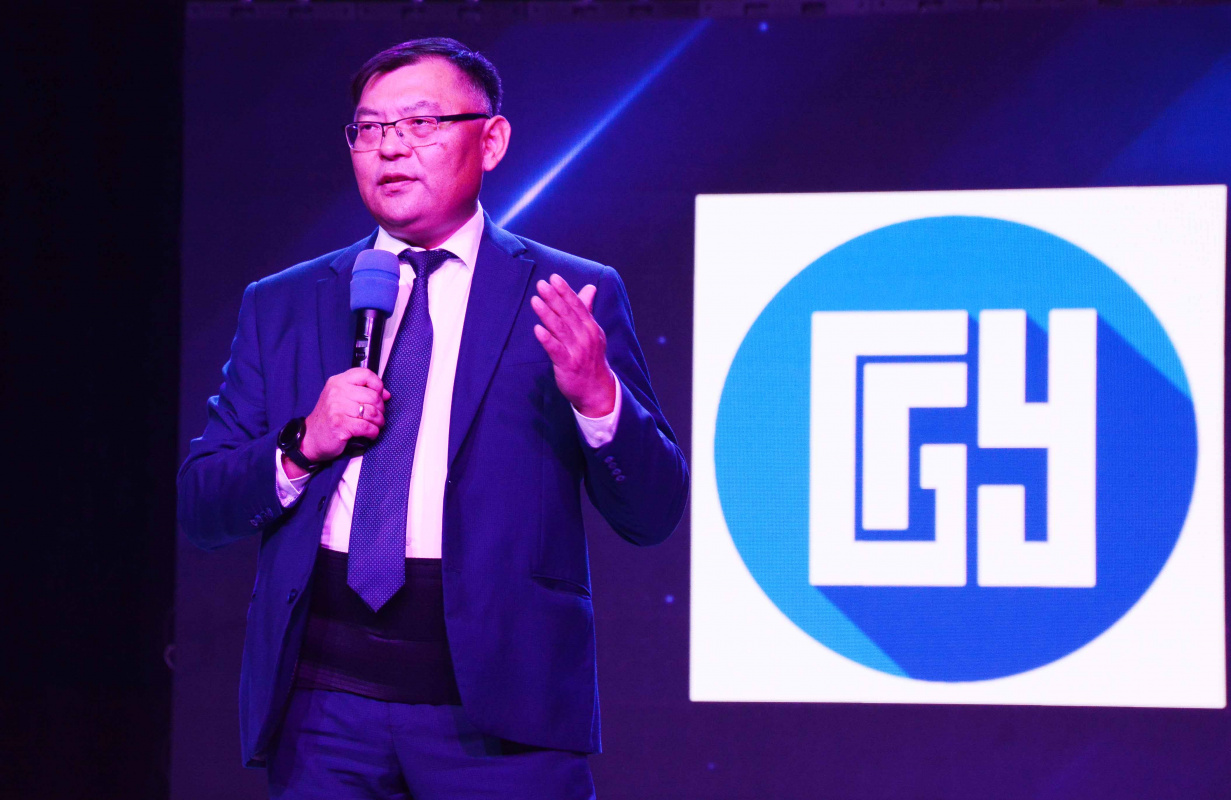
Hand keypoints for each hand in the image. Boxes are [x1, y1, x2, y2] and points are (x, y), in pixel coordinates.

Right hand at [288, 368, 390, 474]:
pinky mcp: (339, 424)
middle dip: (380, 409)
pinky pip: (367, 427)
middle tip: (376, 416)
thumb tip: (386, 394)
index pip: (365, 374)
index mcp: (337, 382)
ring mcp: (336, 408)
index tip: (379, 396)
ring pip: (372, 412)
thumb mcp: (341, 399)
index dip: (378, 385)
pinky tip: (370, 434)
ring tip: (374, 425)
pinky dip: (373, 432)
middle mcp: (336, 392)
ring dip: (378, 422)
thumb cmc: (329, 419)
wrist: (310, 438)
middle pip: (373, 396)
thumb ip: (362, 392)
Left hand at [530, 274, 615, 417]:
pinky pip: (556, 350)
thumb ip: (586, 309)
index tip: (554, 278)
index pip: (578, 305)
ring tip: (535, 301)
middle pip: (568, 314)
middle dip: (554, 298)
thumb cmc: (591, 357)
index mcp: (591, 327)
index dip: (565, 291)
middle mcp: (585, 337)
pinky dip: (547, 339)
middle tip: (542, 285)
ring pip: (561, 329)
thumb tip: (589, 288)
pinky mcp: (568, 365)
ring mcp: (577, 351)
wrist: (596, 389)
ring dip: (548, 314)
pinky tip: (537, 329)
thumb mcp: (592, 332)